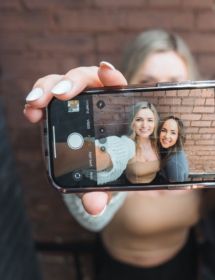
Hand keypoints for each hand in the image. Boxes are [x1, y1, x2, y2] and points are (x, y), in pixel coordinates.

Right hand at [24, 62, 126, 215]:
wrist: (94, 164)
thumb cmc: (106, 165)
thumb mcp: (105, 177)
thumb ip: (101, 190)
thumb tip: (95, 208)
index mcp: (114, 109)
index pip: (116, 85)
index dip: (111, 76)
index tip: (105, 72)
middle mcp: (94, 100)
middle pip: (85, 78)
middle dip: (71, 81)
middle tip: (60, 94)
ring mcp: (74, 101)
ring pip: (61, 81)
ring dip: (46, 87)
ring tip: (37, 104)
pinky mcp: (58, 107)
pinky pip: (45, 94)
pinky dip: (37, 99)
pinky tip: (32, 112)